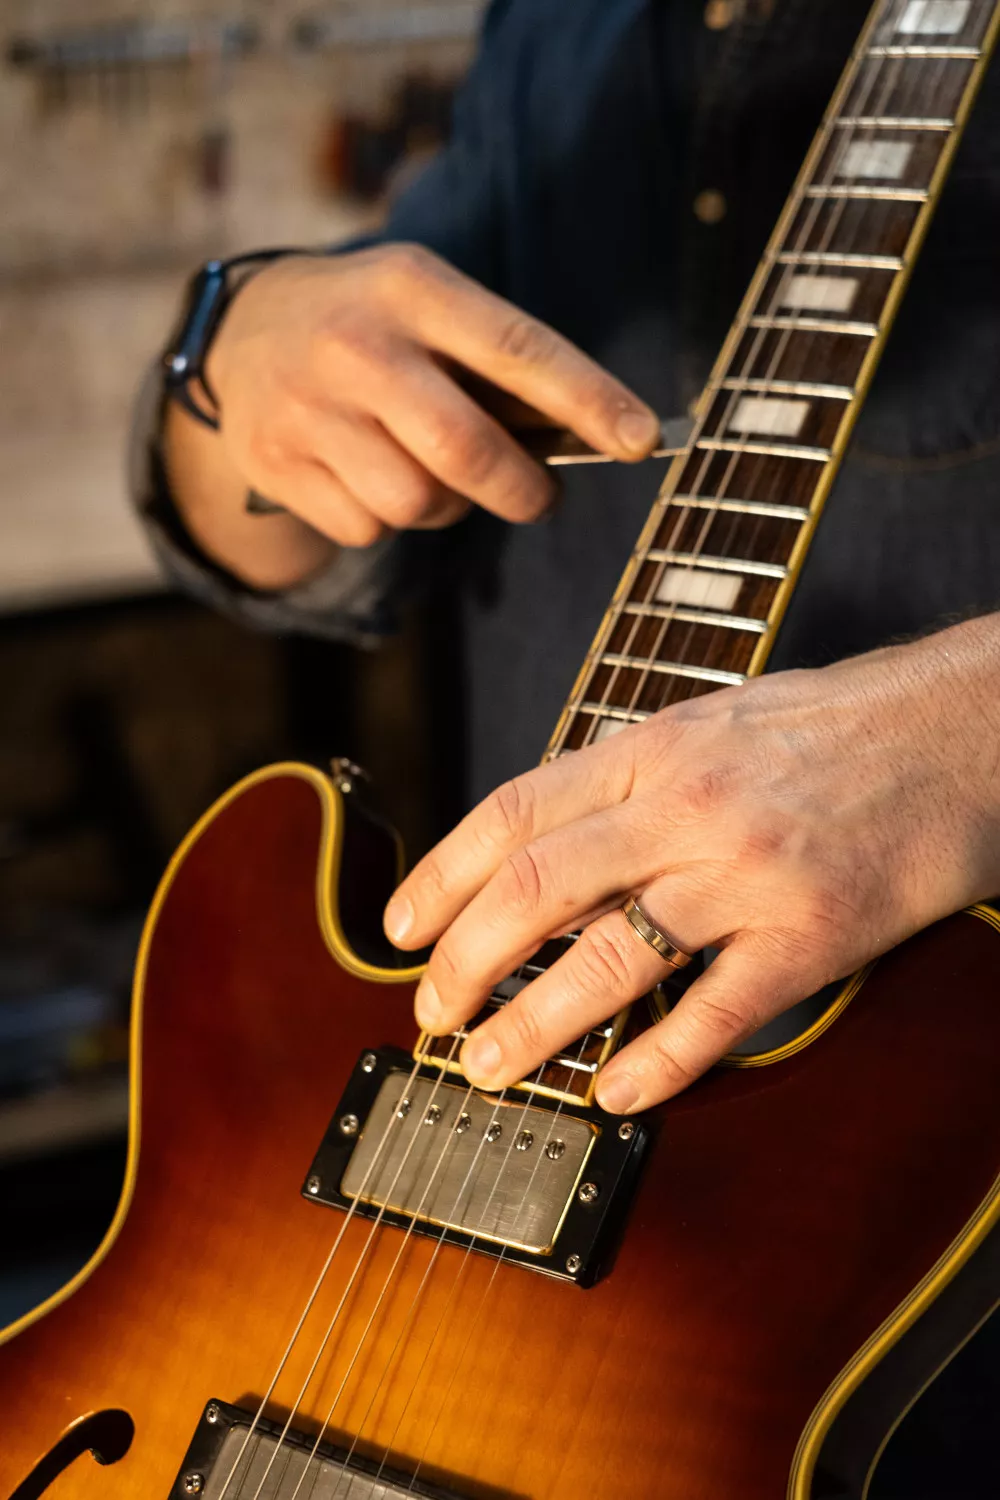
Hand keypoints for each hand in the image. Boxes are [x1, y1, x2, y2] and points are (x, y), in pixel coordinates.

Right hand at [164, 245, 658, 587]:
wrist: (238, 332)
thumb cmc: (371, 322)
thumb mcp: (428, 302)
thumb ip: (496, 362)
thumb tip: (589, 438)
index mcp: (411, 288)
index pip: (517, 348)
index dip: (588, 399)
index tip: (642, 440)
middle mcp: (356, 346)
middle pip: (464, 451)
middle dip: (522, 490)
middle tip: (541, 498)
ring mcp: (308, 409)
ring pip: (417, 503)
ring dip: (447, 506)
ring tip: (433, 472)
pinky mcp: (278, 463)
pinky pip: (367, 529)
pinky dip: (387, 520)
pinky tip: (370, 477)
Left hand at [383, 616, 999, 1112]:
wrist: (962, 730)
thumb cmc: (841, 725)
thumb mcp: (714, 719)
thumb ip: (631, 774)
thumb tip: (552, 832)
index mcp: (654, 748)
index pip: (511, 814)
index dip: (438, 877)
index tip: (400, 930)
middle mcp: (686, 807)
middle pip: (534, 890)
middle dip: (461, 962)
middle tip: (429, 1012)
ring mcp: (747, 872)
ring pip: (606, 958)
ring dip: (529, 1024)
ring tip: (486, 1065)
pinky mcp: (812, 935)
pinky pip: (716, 1012)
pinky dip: (655, 1063)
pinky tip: (615, 1094)